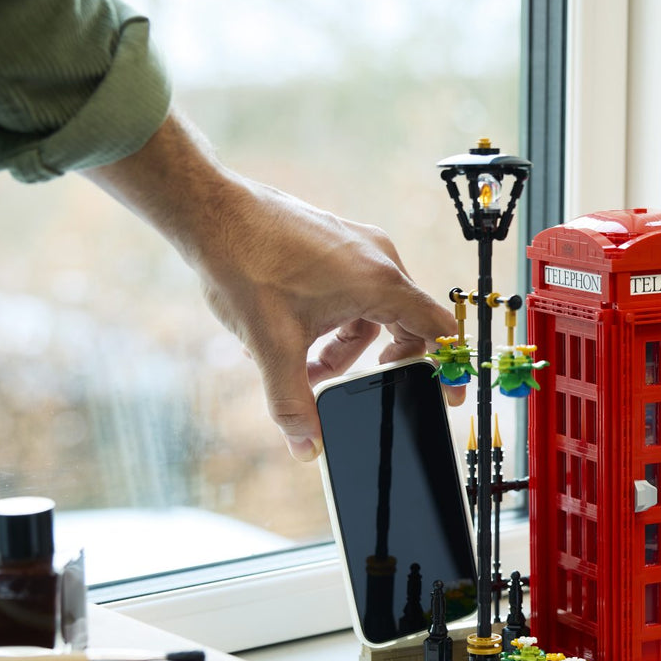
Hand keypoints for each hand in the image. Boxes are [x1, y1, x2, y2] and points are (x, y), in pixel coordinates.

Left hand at [83, 111, 455, 460]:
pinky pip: (353, 288)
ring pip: (371, 309)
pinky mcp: (337, 240)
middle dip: (371, 363)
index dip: (447, 367)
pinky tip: (292, 330)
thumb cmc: (247, 266)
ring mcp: (358, 245)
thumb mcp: (272, 348)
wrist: (213, 212)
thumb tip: (305, 448)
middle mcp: (379, 259)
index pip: (438, 330)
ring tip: (303, 364)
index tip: (445, 395)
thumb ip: (292, 404)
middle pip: (402, 325)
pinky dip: (332, 317)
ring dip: (343, 343)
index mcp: (379, 283)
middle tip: (345, 386)